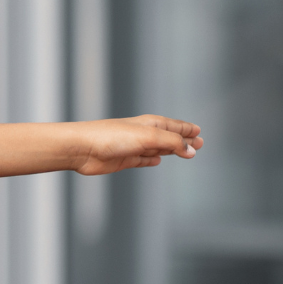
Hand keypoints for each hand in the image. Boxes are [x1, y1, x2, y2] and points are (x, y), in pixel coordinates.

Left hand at [71, 114, 202, 174]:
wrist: (82, 148)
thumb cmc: (111, 137)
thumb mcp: (148, 136)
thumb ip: (172, 142)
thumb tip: (191, 150)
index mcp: (150, 123)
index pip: (175, 125)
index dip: (188, 129)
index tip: (199, 131)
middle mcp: (142, 133)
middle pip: (170, 137)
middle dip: (185, 140)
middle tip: (200, 144)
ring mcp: (134, 147)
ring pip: (159, 148)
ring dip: (172, 150)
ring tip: (184, 152)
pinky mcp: (124, 160)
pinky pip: (144, 159)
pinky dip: (152, 160)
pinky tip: (157, 160)